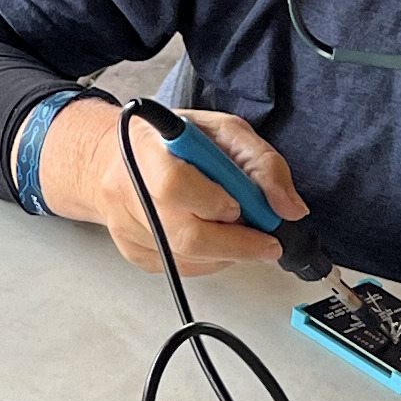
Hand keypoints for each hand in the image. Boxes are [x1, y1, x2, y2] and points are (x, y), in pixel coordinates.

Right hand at [37, 100, 308, 275]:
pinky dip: (208, 259)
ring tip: (236, 229)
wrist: (111, 159)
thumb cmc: (169, 142)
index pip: (175, 187)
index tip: (243, 207)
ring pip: (188, 259)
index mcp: (147, 151)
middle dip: (238, 245)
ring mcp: (127, 228)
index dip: (215, 202)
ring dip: (226, 252)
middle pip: (186, 237)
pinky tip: (212, 237)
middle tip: (266, 243)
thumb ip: (262, 163)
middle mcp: (129, 192)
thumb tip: (289, 208)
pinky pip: (181, 269)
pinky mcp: (132, 252)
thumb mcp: (222, 131)